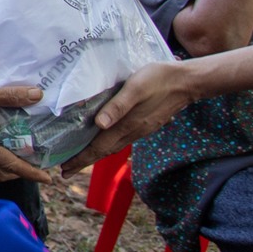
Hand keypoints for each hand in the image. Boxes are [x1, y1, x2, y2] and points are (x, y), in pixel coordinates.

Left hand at [61, 61, 204, 173]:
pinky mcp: (146, 125)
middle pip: (104, 152)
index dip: (81, 159)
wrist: (187, 82)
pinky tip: (103, 141)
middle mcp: (133, 132)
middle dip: (84, 162)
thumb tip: (99, 125)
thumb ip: (117, 106)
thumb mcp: (135, 88)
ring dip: (95, 155)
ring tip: (80, 159)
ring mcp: (141, 130)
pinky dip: (107, 145)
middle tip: (65, 171)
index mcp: (128, 125)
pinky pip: (121, 140)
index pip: (99, 148)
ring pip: (113, 147)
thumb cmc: (159, 80)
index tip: (64, 169)